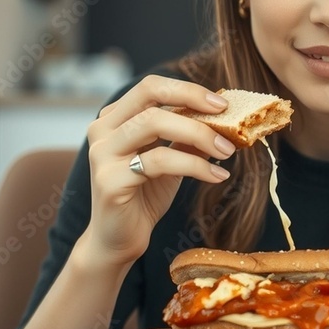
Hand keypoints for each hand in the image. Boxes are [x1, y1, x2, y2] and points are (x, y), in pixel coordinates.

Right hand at [80, 75, 235, 267]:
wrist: (118, 241)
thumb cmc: (143, 196)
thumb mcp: (170, 160)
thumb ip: (187, 137)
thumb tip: (224, 117)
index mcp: (114, 119)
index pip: (151, 87)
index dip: (187, 89)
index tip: (222, 103)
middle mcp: (102, 130)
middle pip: (149, 95)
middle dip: (192, 99)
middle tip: (226, 115)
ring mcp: (103, 154)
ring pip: (154, 124)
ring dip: (198, 134)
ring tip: (226, 151)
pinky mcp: (110, 180)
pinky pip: (159, 161)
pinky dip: (195, 166)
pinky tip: (217, 176)